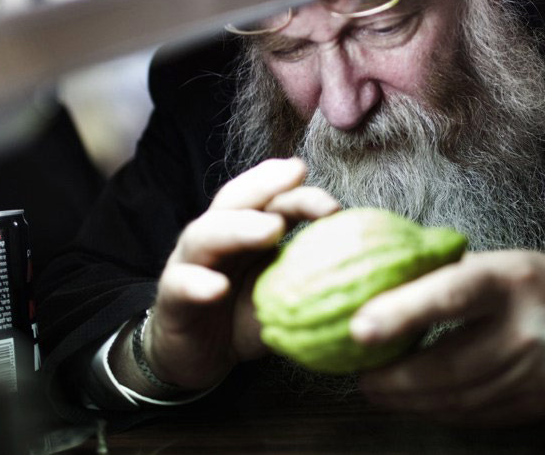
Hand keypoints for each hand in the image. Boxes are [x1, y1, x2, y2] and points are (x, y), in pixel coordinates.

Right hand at [143, 157, 338, 390]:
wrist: (194, 354)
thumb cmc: (244, 315)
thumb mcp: (282, 292)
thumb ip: (312, 272)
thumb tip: (372, 267)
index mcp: (245, 229)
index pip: (267, 197)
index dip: (294, 189)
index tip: (330, 197)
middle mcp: (216, 236)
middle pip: (236, 201)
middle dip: (270, 190)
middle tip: (305, 189)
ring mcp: (190, 263)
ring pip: (206, 234)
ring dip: (239, 228)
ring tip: (270, 230)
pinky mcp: (172, 296)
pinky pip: (181, 285)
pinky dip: (198, 283)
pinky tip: (217, 288)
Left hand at [351, 250, 544, 424]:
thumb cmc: (525, 280)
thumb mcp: (489, 262)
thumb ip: (438, 276)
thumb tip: (371, 286)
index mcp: (509, 279)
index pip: (451, 295)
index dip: (403, 312)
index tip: (359, 328)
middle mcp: (526, 327)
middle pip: (450, 365)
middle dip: (397, 378)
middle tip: (362, 376)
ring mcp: (535, 371)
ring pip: (460, 398)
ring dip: (411, 400)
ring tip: (379, 389)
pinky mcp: (537, 401)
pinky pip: (476, 415)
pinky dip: (439, 411)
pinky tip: (416, 401)